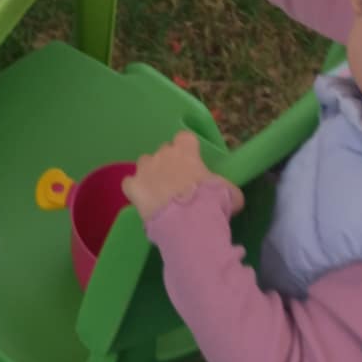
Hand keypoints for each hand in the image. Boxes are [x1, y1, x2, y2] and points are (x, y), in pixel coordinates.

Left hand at [123, 130, 242, 223]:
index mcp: (186, 151)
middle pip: (164, 152)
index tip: (192, 163)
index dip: (187, 150)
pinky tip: (142, 202)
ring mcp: (145, 169)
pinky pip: (129, 184)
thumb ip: (227, 188)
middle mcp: (163, 154)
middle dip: (169, 164)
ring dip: (150, 174)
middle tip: (178, 184)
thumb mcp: (231, 194)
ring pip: (144, 163)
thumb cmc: (212, 204)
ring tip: (158, 193)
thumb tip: (229, 195)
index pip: (184, 138)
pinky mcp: (133, 187)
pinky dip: (135, 190)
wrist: (189, 223)